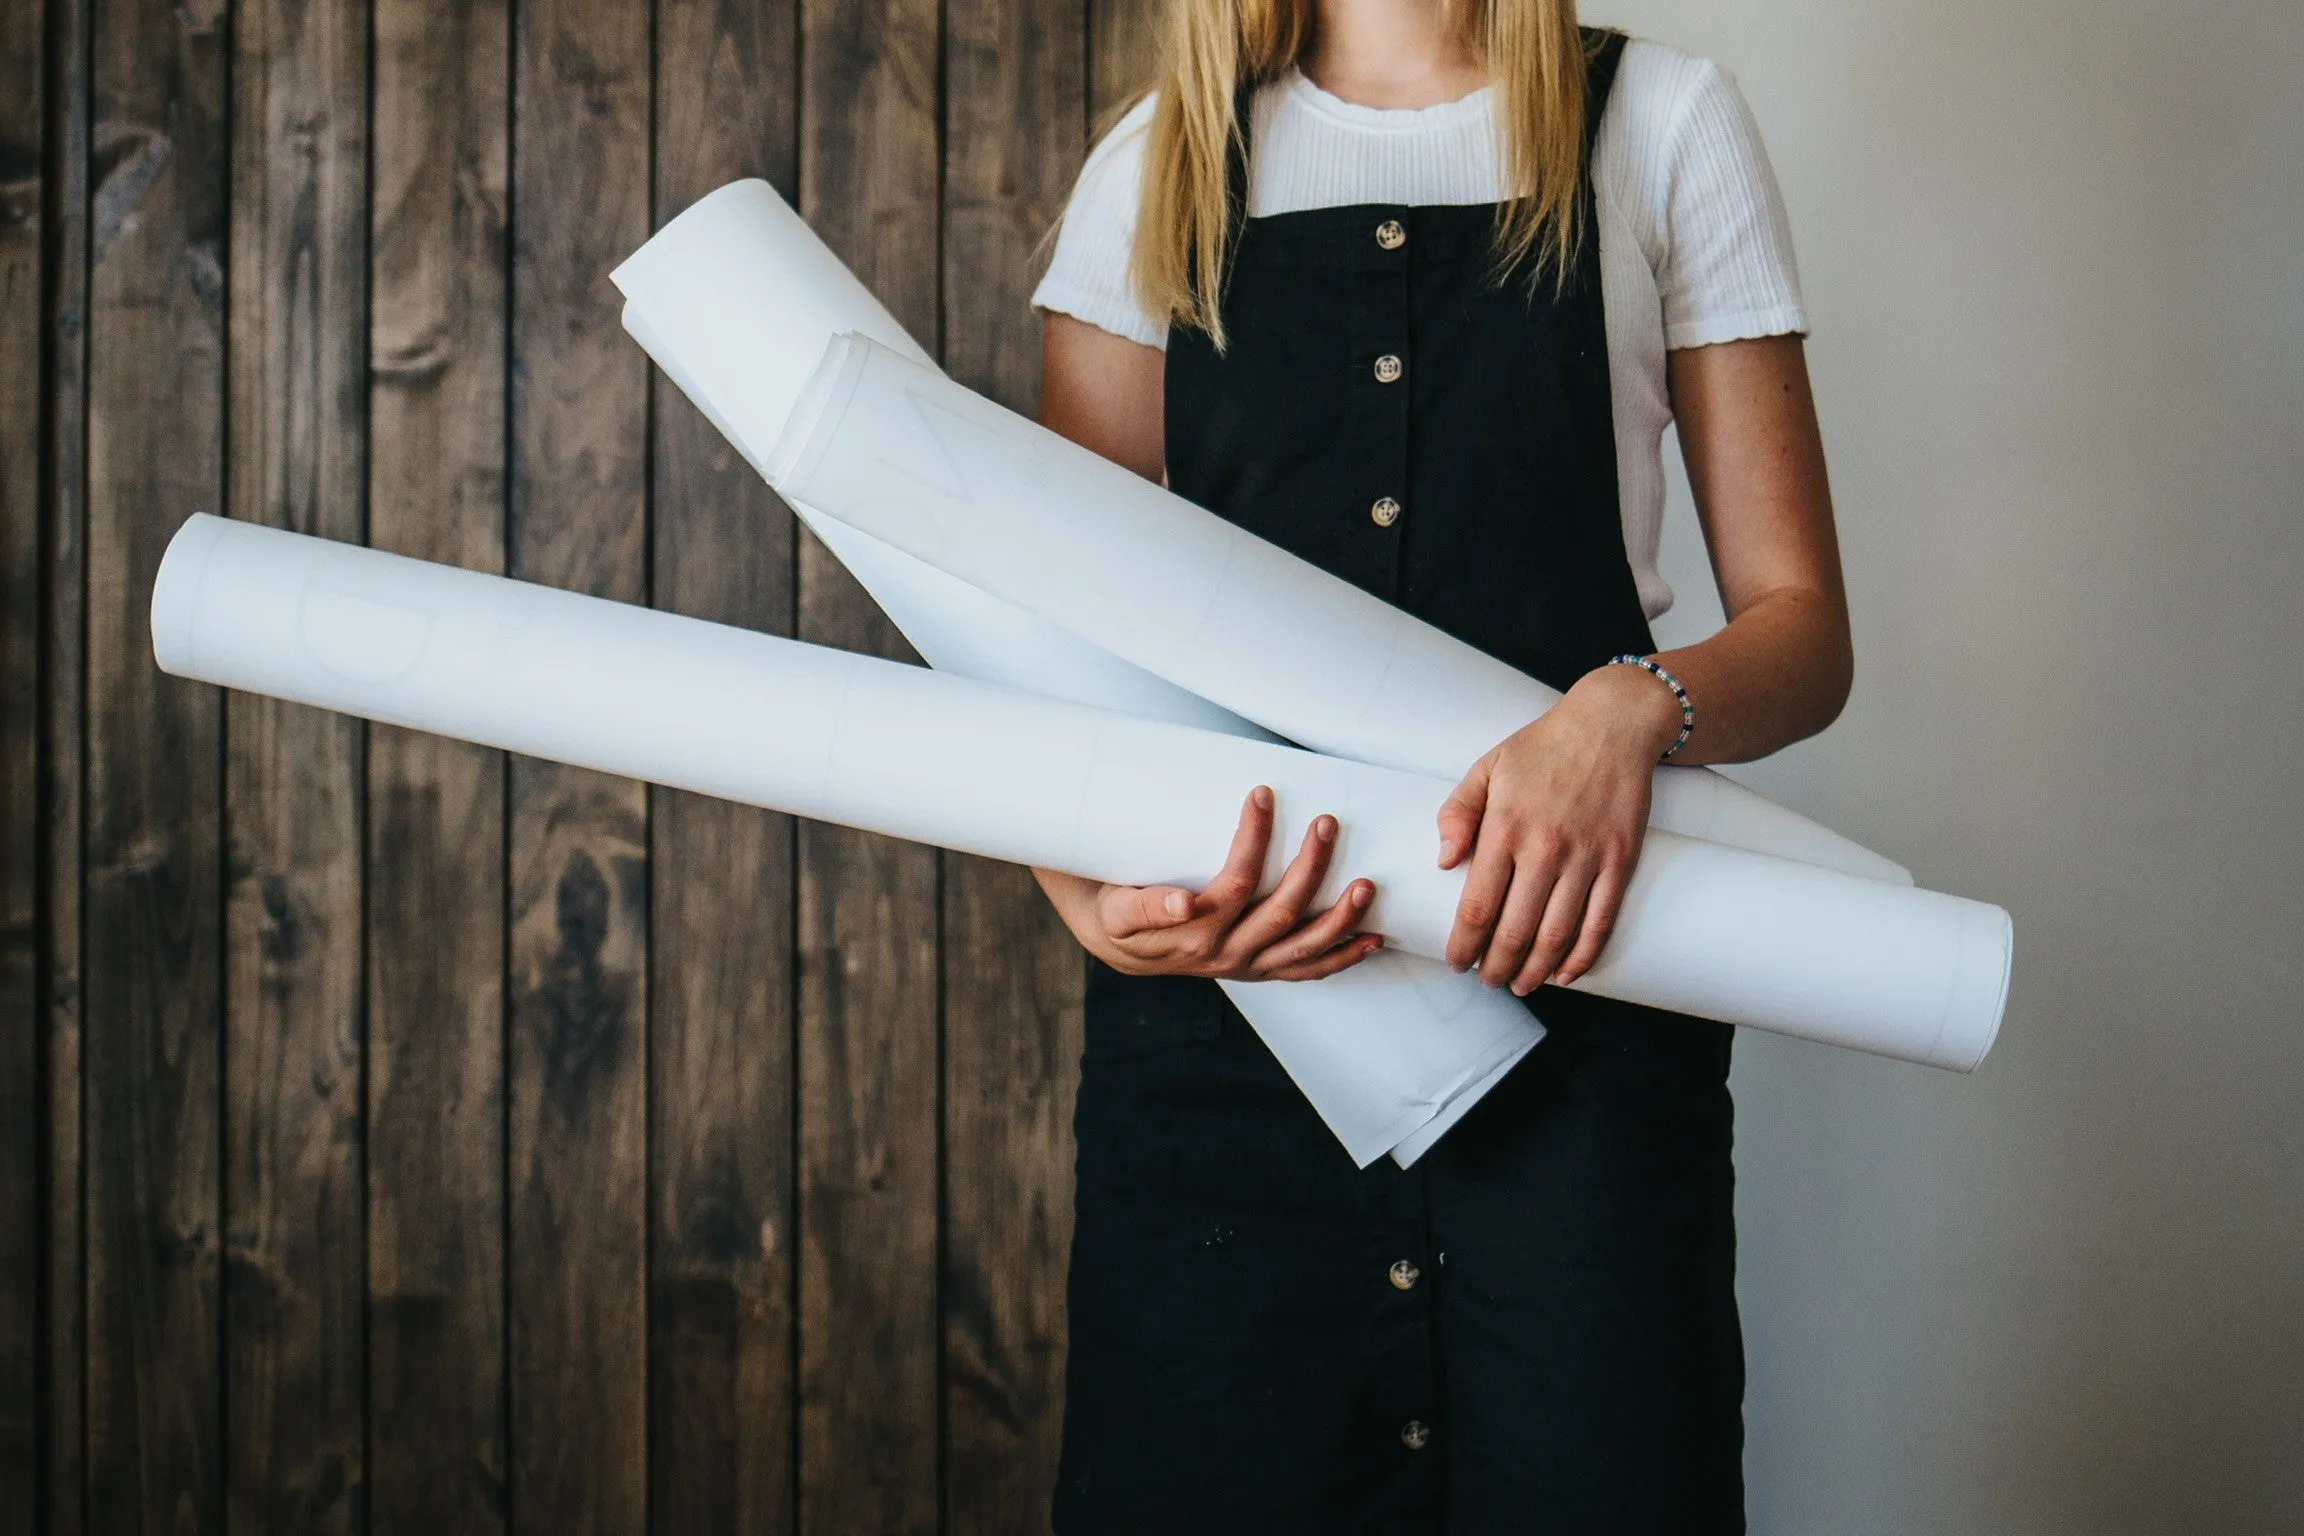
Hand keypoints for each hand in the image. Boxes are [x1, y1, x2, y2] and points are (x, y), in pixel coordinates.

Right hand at [1045, 786, 1380, 981]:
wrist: (1119, 945)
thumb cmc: (1119, 912)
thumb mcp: (1117, 909)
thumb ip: (1146, 907)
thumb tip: (1185, 903)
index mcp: (1193, 934)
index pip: (1235, 883)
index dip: (1253, 838)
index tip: (1262, 794)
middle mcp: (1225, 954)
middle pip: (1280, 911)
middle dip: (1311, 867)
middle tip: (1326, 823)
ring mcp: (1248, 965)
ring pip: (1304, 946)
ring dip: (1341, 918)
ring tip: (1367, 885)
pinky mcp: (1261, 969)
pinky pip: (1308, 969)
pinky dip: (1342, 956)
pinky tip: (1372, 937)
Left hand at [1436, 663, 1684, 993]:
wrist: (1611, 725)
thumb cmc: (1542, 747)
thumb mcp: (1486, 767)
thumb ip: (1457, 813)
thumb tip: (1444, 862)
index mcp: (1505, 827)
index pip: (1477, 906)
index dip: (1465, 944)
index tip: (1457, 962)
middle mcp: (1544, 848)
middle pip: (1515, 931)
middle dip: (1496, 967)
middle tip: (1487, 981)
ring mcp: (1586, 857)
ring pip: (1556, 935)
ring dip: (1535, 971)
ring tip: (1520, 985)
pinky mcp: (1620, 861)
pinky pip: (1600, 922)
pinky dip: (1582, 956)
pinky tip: (1566, 972)